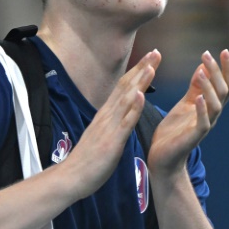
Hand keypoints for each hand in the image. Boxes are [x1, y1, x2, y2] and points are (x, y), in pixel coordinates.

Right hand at [62, 50, 160, 198]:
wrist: (72, 176)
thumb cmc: (87, 160)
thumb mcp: (100, 135)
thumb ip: (110, 122)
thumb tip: (119, 113)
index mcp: (106, 114)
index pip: (123, 87)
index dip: (137, 71)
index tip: (150, 58)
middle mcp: (107, 115)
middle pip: (126, 86)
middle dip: (142, 68)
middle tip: (156, 52)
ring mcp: (109, 126)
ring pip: (127, 99)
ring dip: (140, 81)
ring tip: (152, 65)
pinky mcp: (112, 140)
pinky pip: (125, 122)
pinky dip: (134, 107)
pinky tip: (141, 95)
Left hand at [148, 49, 228, 176]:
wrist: (163, 156)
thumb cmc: (175, 130)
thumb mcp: (185, 103)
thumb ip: (196, 87)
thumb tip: (204, 66)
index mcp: (210, 106)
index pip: (226, 84)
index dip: (227, 68)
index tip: (224, 50)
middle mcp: (212, 115)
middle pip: (224, 91)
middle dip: (217, 71)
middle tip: (207, 54)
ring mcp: (204, 126)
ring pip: (216, 105)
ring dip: (209, 87)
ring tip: (201, 71)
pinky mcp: (193, 137)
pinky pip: (203, 123)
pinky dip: (202, 110)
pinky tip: (199, 98)